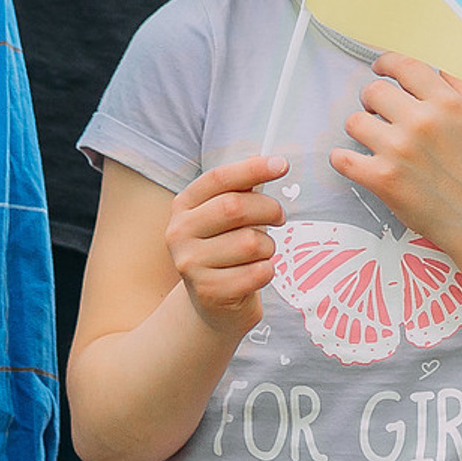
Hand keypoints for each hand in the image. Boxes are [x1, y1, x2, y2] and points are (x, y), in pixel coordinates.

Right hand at [163, 154, 290, 330]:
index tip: (282, 165)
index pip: (218, 178)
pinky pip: (257, 272)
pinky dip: (267, 271)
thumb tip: (263, 158)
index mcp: (184, 206)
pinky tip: (256, 273)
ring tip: (261, 252)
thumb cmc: (226, 249)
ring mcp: (190, 264)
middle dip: (269, 209)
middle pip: (236, 207)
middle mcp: (178, 232)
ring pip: (251, 242)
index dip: (252, 168)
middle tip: (280, 217)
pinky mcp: (208, 292)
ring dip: (269, 246)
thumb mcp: (227, 217)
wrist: (213, 302)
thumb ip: (242, 189)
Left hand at [331, 56, 461, 251]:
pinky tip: (354, 161)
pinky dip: (343, 159)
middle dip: (373, 100)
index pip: (404, 65)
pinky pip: (342, 158)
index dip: (386, 63)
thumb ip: (460, 87)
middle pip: (374, 91)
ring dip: (361, 129)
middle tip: (378, 112)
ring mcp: (399, 150)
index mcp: (446, 102)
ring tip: (373, 140)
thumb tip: (436, 67)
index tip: (380, 68)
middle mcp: (421, 121)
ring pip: (354, 121)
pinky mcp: (382, 178)